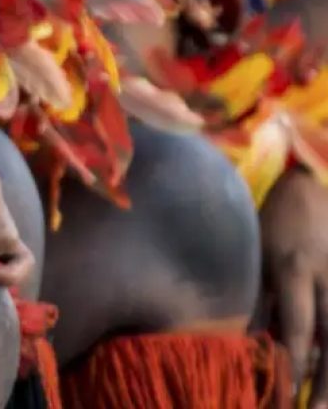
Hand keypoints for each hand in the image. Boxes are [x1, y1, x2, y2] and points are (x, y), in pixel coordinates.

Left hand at [263, 169, 327, 407]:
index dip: (293, 365)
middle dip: (327, 381)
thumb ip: (260, 296)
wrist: (316, 182)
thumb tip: (250, 340)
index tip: (287, 396)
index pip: (295, 328)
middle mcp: (327, 277)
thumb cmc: (277, 220)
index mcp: (293, 270)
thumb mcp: (257, 252)